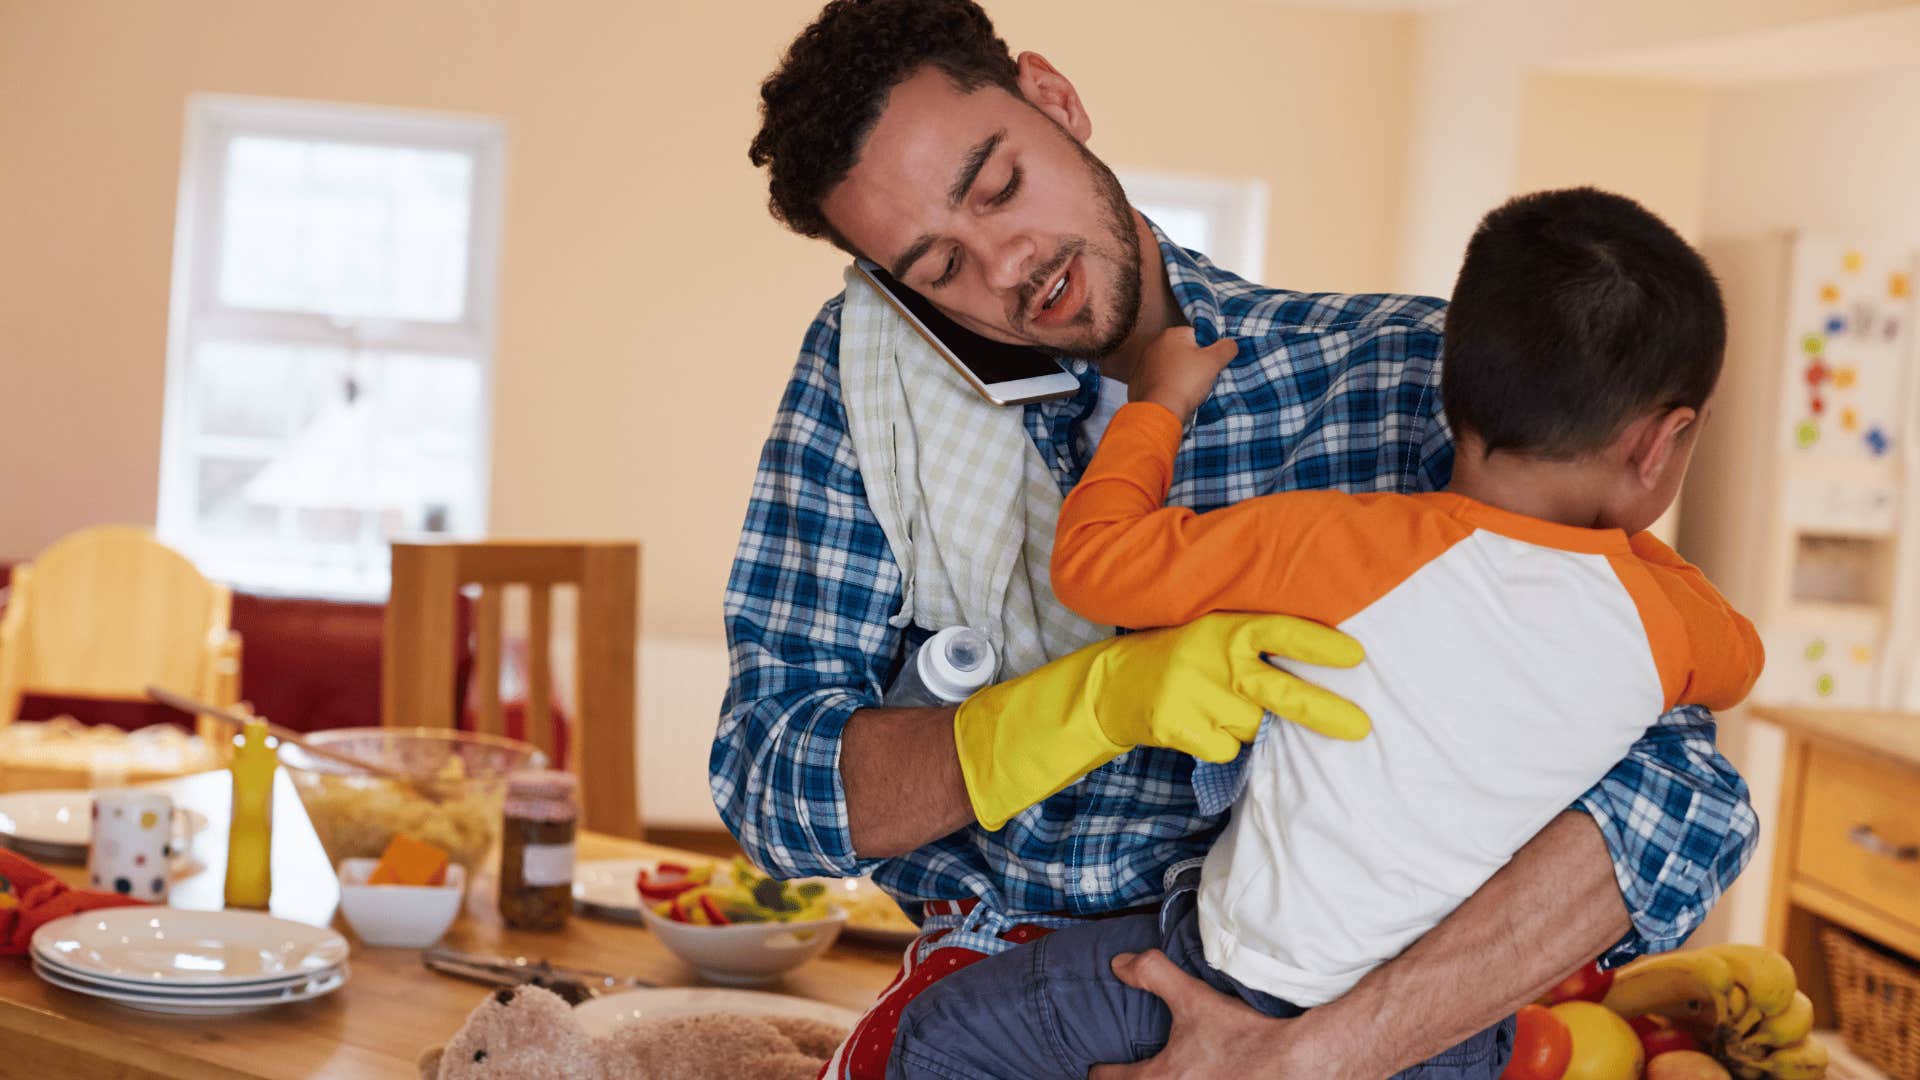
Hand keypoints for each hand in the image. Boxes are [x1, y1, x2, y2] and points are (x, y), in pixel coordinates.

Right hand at [953, 612, 1368, 828]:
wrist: (1111, 684)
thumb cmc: (1180, 658)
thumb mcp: (1213, 634)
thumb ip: (1254, 646)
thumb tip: (1323, 672)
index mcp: (1227, 626)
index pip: (1281, 631)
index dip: (1319, 645)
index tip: (1357, 657)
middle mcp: (1214, 657)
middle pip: (1282, 692)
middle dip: (1325, 712)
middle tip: (1362, 728)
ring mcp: (1195, 692)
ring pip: (1252, 728)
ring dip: (1242, 726)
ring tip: (1213, 706)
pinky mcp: (1177, 724)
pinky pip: (1224, 749)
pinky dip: (1217, 745)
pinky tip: (1195, 726)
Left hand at [1089, 950, 1311, 1079]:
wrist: (1294, 1063)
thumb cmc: (1242, 1035)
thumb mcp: (1194, 999)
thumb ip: (1153, 975)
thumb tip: (1119, 964)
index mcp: (1159, 1079)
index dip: (1101, 1071)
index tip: (1097, 1067)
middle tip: (1130, 1072)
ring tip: (1168, 1073)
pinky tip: (1200, 1076)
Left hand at [1131, 327, 1236, 420]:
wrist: (1160, 410)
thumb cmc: (1187, 382)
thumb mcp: (1214, 362)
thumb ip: (1226, 347)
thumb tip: (1230, 343)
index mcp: (1171, 334)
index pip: (1196, 336)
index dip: (1207, 351)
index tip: (1210, 366)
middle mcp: (1153, 345)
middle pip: (1182, 351)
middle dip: (1192, 363)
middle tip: (1201, 379)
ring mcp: (1143, 364)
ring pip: (1170, 366)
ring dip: (1179, 375)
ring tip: (1187, 389)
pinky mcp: (1138, 382)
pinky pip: (1158, 380)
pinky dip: (1166, 386)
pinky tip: (1173, 395)